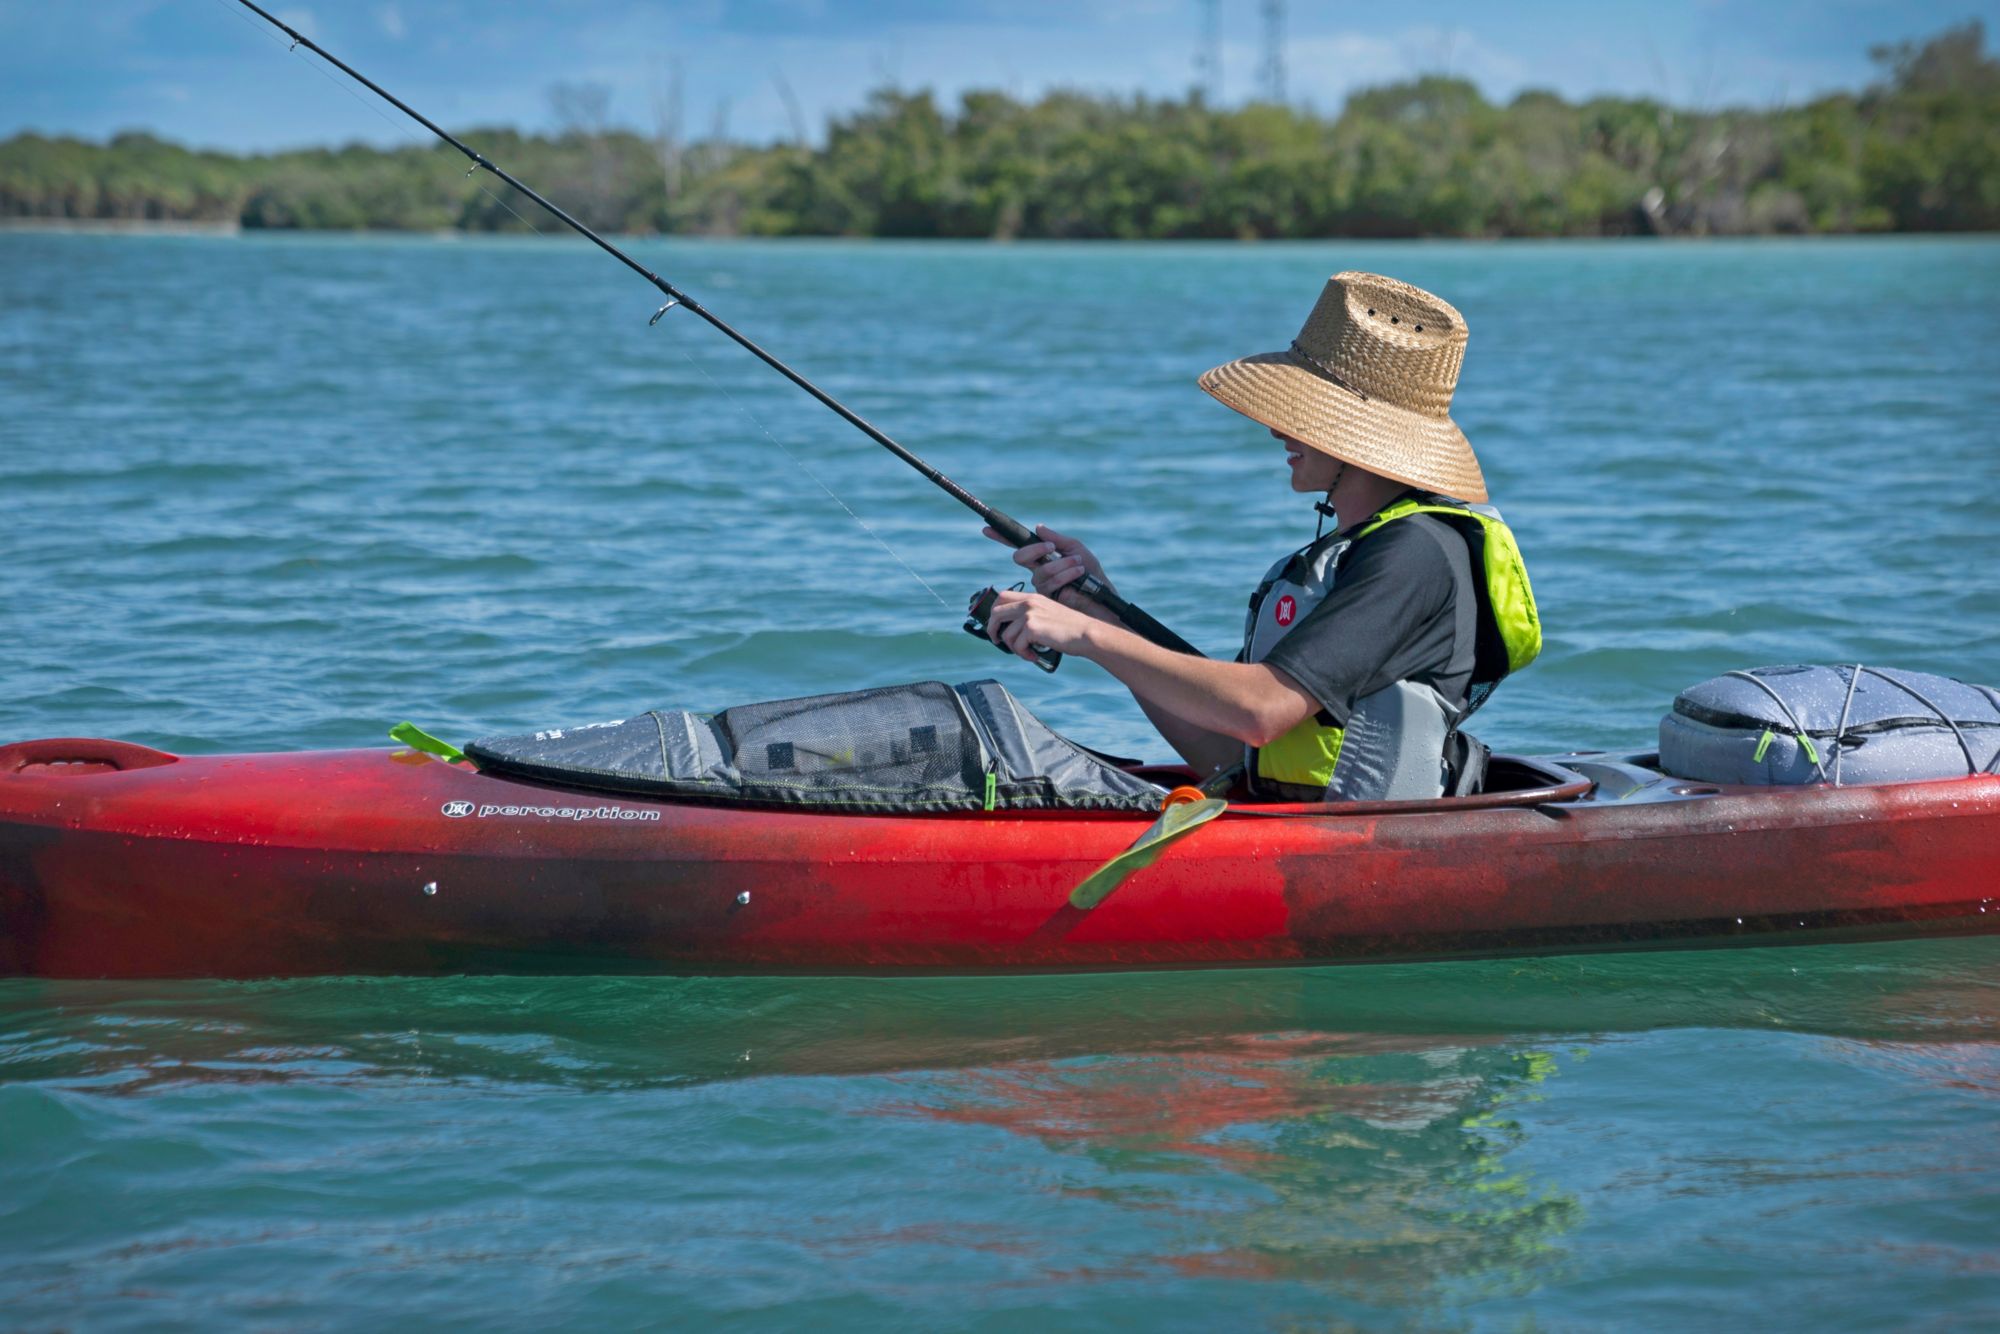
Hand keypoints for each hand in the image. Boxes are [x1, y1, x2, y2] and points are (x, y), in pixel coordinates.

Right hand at [982, 524, 1116, 613]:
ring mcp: (1039, 585)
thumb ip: (1056, 539)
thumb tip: (1038, 528)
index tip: (988, 530)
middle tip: (1052, 548)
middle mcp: (1036, 570)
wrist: (1101, 594)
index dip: (1001, 537)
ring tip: (1078, 565)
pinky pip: (1048, 583)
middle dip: (1035, 551)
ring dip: (1061, 564)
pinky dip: (1065, 574)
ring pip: (1039, 571)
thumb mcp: (1075, 549)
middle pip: (1020, 557)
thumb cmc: (1090, 572)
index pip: (1018, 546)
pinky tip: (1078, 574)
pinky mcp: (1045, 598)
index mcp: (1042, 556)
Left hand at [985, 589, 1097, 663]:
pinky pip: (1017, 645)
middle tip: (998, 640)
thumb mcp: (1048, 614)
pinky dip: (1023, 654)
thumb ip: (1031, 615)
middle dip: (992, 629)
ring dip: (1014, 648)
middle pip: (996, 612)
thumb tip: (1010, 629)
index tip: (995, 625)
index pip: (1002, 596)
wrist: (1086, 633)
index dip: (994, 611)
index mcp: (1033, 597)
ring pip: (1006, 634)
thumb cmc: (1070, 629)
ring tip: (1027, 653)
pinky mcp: (1032, 627)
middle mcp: (1029, 602)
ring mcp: (1029, 614)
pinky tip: (1034, 656)